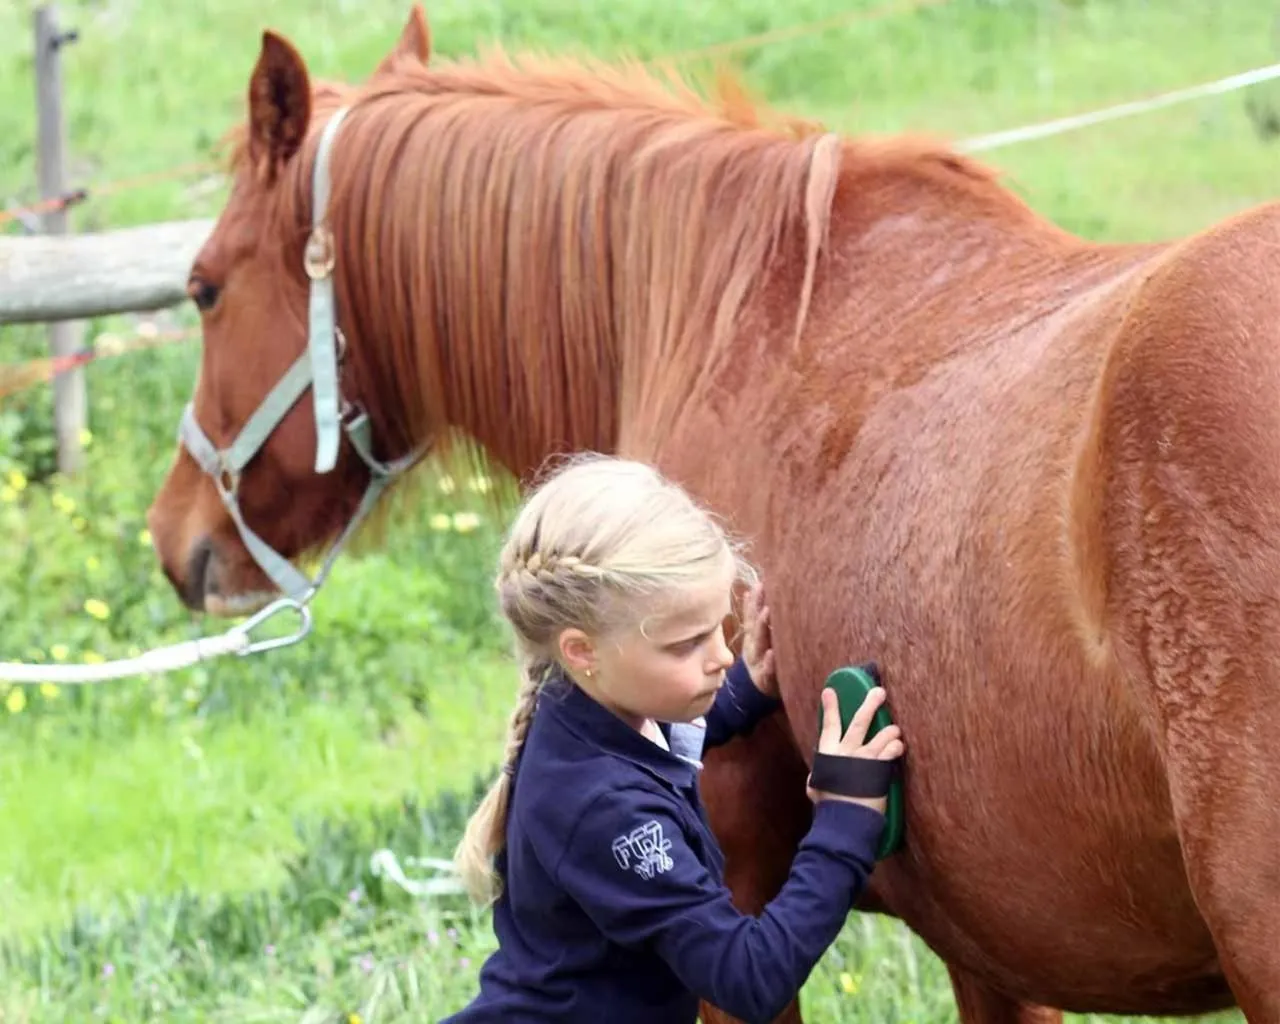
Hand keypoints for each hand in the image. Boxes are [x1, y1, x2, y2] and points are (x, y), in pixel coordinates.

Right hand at [741, 583, 776, 697]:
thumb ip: (753, 616)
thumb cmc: (760, 659)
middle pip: (754, 625)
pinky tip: (771, 654)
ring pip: (758, 643)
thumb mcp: (754, 638)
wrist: (754, 692)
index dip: (754, 600)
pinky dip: (768, 662)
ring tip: (768, 612)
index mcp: (752, 637)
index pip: (751, 615)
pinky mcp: (765, 678)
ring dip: (762, 627)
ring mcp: (757, 662)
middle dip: (757, 607)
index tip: (760, 583)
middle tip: (763, 590)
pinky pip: (767, 670)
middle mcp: (753, 646)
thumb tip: (752, 590)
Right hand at [806, 686, 903, 814]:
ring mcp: (864, 759)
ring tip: (894, 729)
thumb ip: (818, 777)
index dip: (830, 707)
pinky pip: (890, 752)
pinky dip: (896, 747)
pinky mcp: (879, 769)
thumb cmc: (829, 806)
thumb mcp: (816, 787)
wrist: (844, 820)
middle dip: (870, 704)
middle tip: (879, 691)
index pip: (829, 725)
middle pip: (859, 722)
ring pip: (881, 735)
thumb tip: (814, 776)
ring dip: (890, 730)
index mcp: (829, 754)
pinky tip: (899, 747)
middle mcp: (846, 752)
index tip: (830, 691)